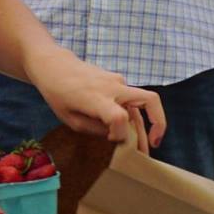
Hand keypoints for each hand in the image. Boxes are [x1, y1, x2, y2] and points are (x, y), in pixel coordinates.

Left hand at [26, 49, 165, 150]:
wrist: (55, 66)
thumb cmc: (59, 95)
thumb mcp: (72, 120)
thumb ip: (96, 130)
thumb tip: (118, 136)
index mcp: (96, 99)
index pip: (119, 117)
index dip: (121, 134)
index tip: (113, 140)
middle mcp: (113, 87)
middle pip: (150, 100)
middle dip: (158, 125)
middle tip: (152, 147)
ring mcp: (118, 81)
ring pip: (142, 103)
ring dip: (146, 124)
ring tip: (142, 146)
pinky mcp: (119, 80)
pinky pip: (131, 100)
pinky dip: (133, 115)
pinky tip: (127, 129)